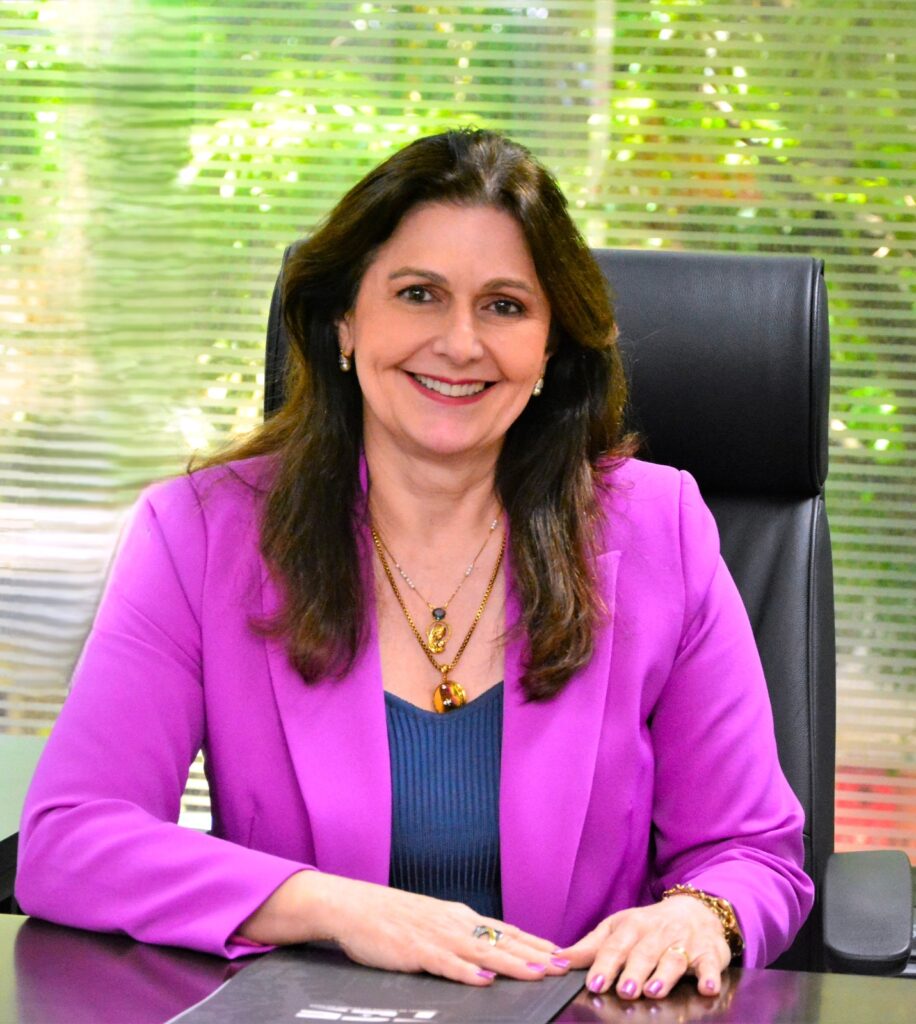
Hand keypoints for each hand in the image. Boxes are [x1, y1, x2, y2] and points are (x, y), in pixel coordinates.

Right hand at [241, 871, 569, 985]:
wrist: (352, 905)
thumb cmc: (391, 917)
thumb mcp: (432, 920)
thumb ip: (460, 934)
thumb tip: (490, 949)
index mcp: (458, 916)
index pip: (504, 930)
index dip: (534, 942)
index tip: (560, 953)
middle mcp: (453, 922)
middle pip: (501, 940)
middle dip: (534, 953)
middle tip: (563, 964)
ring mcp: (434, 935)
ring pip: (480, 950)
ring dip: (511, 962)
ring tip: (536, 972)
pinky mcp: (414, 950)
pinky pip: (444, 962)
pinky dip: (465, 971)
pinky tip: (483, 979)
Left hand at [557, 896, 731, 999]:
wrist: (695, 909)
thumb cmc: (649, 925)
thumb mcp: (618, 928)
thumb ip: (591, 947)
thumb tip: (558, 960)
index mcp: (632, 927)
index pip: (615, 946)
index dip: (604, 964)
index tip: (593, 983)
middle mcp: (657, 933)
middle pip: (643, 953)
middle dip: (633, 971)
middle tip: (624, 991)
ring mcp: (684, 942)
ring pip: (673, 958)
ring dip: (664, 975)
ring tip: (654, 991)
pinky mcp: (709, 953)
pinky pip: (710, 964)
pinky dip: (710, 976)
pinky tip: (708, 988)